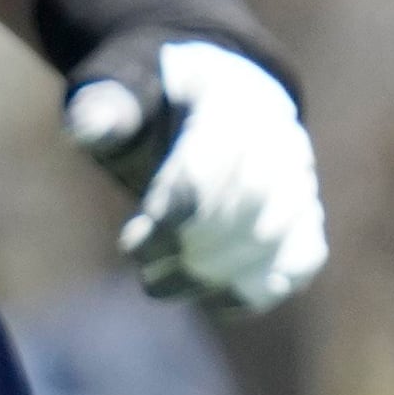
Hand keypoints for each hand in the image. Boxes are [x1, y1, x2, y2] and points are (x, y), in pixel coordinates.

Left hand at [67, 37, 326, 314]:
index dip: (171, 217)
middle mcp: (277, 137)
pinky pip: (301, 259)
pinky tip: (214, 303)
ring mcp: (299, 177)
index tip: (130, 246)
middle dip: (194, 251)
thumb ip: (104, 108)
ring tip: (162, 286)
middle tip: (148, 276)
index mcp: (231, 98)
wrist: (205, 99)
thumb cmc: (151, 103)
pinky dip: (263, 288)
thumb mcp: (121, 91)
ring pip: (277, 237)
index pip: (210, 168)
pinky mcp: (305, 214)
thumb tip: (88, 130)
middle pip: (249, 208)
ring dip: (219, 275)